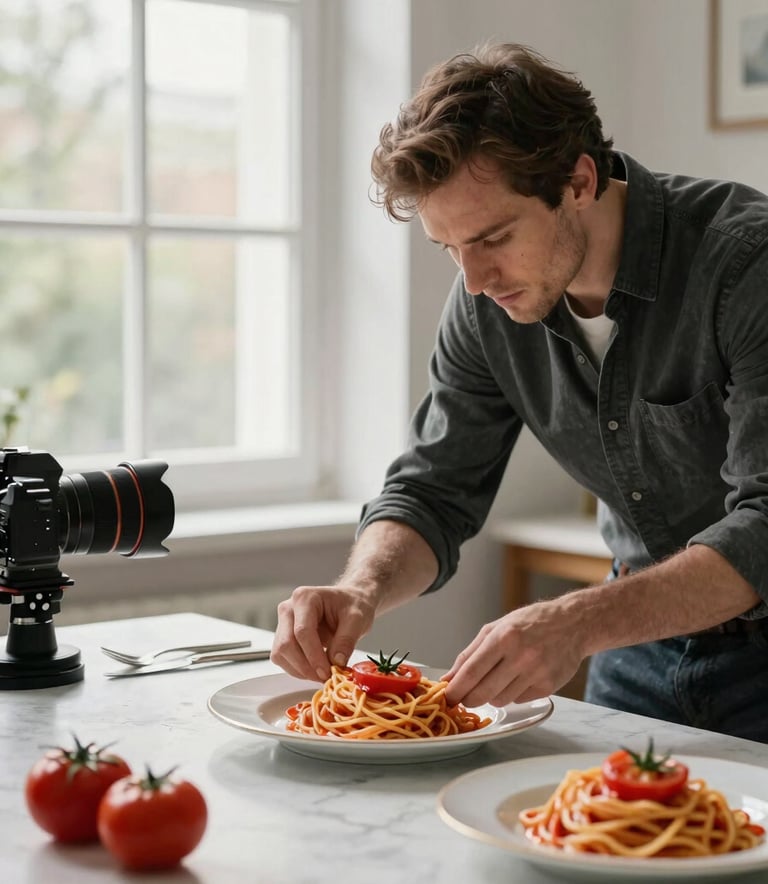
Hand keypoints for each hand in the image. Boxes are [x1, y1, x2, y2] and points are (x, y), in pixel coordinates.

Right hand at [270, 584, 376, 681]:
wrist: (349, 601)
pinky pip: (282, 658)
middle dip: (306, 666)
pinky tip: (315, 669)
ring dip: (300, 670)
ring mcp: (283, 623)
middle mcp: (289, 609)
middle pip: (286, 644)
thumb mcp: (357, 619)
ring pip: (280, 654)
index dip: (313, 656)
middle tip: (326, 677)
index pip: (302, 631)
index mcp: (305, 598)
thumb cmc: (352, 604)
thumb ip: (347, 640)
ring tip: (322, 673)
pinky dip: (297, 669)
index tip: (327, 672)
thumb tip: (336, 662)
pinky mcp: (283, 637)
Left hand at [443, 600, 585, 706]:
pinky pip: (518, 701)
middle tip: (465, 697)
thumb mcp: (495, 628)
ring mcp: (536, 673)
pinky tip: (518, 679)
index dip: (455, 689)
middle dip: (468, 699)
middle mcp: (520, 656)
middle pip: (483, 692)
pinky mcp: (548, 687)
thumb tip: (448, 678)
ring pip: (499, 700)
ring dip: (491, 695)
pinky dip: (512, 694)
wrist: (572, 624)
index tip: (447, 697)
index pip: (471, 672)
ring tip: (497, 679)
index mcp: (503, 637)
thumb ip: (469, 654)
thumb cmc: (529, 623)